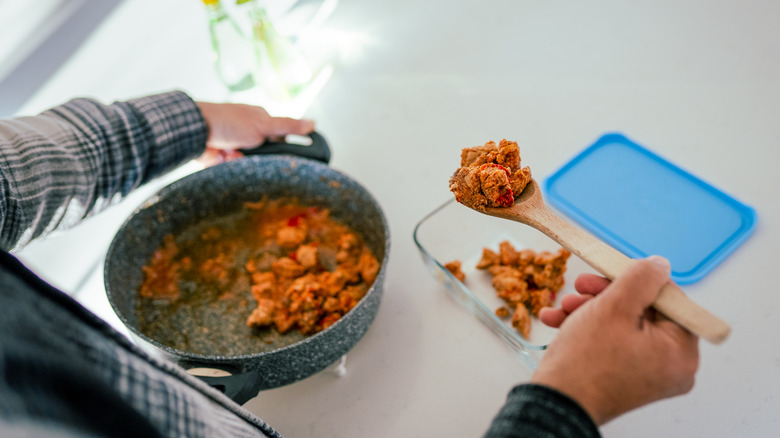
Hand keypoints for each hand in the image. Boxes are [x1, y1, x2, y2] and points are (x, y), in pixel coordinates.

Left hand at [196, 102, 314, 164]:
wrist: (195, 130)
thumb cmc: (228, 121)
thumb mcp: (263, 124)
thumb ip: (289, 126)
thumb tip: (313, 123)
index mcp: (260, 122)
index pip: (279, 140)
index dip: (277, 148)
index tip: (275, 154)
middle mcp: (248, 133)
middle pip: (263, 155)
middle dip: (255, 158)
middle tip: (248, 151)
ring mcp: (234, 144)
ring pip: (247, 164)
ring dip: (238, 161)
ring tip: (230, 152)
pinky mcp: (221, 157)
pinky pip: (230, 168)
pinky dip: (226, 164)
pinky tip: (220, 156)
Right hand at [532, 256, 699, 424]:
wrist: (555, 403)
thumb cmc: (586, 363)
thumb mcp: (614, 306)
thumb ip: (641, 278)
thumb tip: (658, 265)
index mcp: (681, 352)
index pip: (668, 299)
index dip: (635, 281)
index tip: (608, 273)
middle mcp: (670, 366)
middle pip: (643, 311)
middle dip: (604, 296)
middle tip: (580, 288)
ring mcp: (647, 374)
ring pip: (622, 325)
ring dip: (589, 310)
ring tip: (563, 308)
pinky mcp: (625, 378)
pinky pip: (612, 343)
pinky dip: (587, 329)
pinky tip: (559, 321)